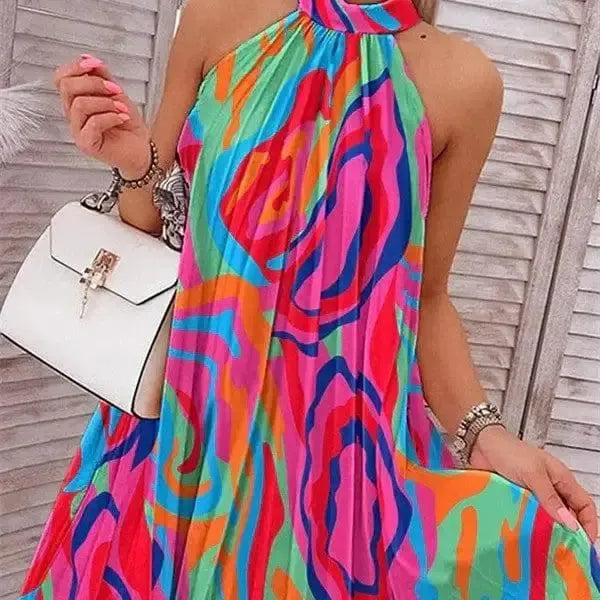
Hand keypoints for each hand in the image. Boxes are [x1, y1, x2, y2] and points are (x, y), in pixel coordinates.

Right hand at [54, 54, 150, 176]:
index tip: (95, 64)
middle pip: (67, 87)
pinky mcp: (87, 144)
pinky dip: (111, 117)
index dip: (75, 67)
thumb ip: (103, 77)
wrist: (142, 148)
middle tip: (115, 90)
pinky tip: (122, 119)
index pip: (61, 79)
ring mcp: (78, 131)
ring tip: (121, 108)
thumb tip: (88, 58)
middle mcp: (73, 115)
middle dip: (94, 83)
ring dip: (105, 102)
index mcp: (76, 101)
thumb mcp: (117, 94)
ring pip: (80, 105)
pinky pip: (93, 123)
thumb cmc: (128, 124)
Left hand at [469, 425, 597, 542]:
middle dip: (568, 532)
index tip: (584, 544)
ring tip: (545, 548)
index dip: (589, 524)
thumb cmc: (508, 451)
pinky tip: (526, 537)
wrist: (480, 444)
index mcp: (561, 478)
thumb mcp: (533, 473)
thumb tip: (569, 523)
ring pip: (547, 518)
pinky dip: (529, 527)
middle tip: (563, 551)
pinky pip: (528, 517)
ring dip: (547, 531)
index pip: (584, 504)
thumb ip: (549, 497)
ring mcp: (533, 494)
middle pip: (567, 515)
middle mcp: (550, 488)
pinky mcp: (517, 499)